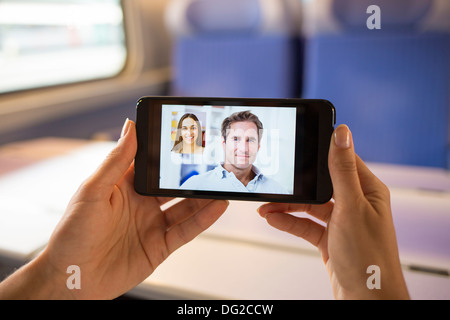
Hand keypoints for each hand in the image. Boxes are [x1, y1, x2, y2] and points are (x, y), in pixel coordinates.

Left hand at [0, 119, 227, 298]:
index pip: (152, 165)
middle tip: (213, 163)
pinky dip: (203, 220)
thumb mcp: (92, 191)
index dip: (169, 154)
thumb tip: (130, 127)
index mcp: (123, 187)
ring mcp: (152, 225)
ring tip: (222, 184)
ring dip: (204, 197)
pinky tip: (217, 207)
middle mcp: (140, 204)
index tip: (188, 140)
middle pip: (173, 186)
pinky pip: (186, 231)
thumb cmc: (71, 235)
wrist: (72, 279)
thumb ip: (116, 161)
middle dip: (192, 176)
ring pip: (184, 207)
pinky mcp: (159, 246)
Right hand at [258, 125, 408, 298]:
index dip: (320, 151)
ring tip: (265, 205)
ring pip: (309, 205)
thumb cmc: (367, 256)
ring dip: (287, 205)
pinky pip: (305, 224)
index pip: (342, 161)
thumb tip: (341, 133)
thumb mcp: (351, 207)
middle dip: (296, 184)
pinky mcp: (329, 238)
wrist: (365, 299)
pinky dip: (289, 221)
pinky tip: (272, 218)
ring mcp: (341, 221)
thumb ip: (342, 171)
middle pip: (320, 184)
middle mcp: (355, 203)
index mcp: (367, 190)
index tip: (299, 143)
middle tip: (275, 181)